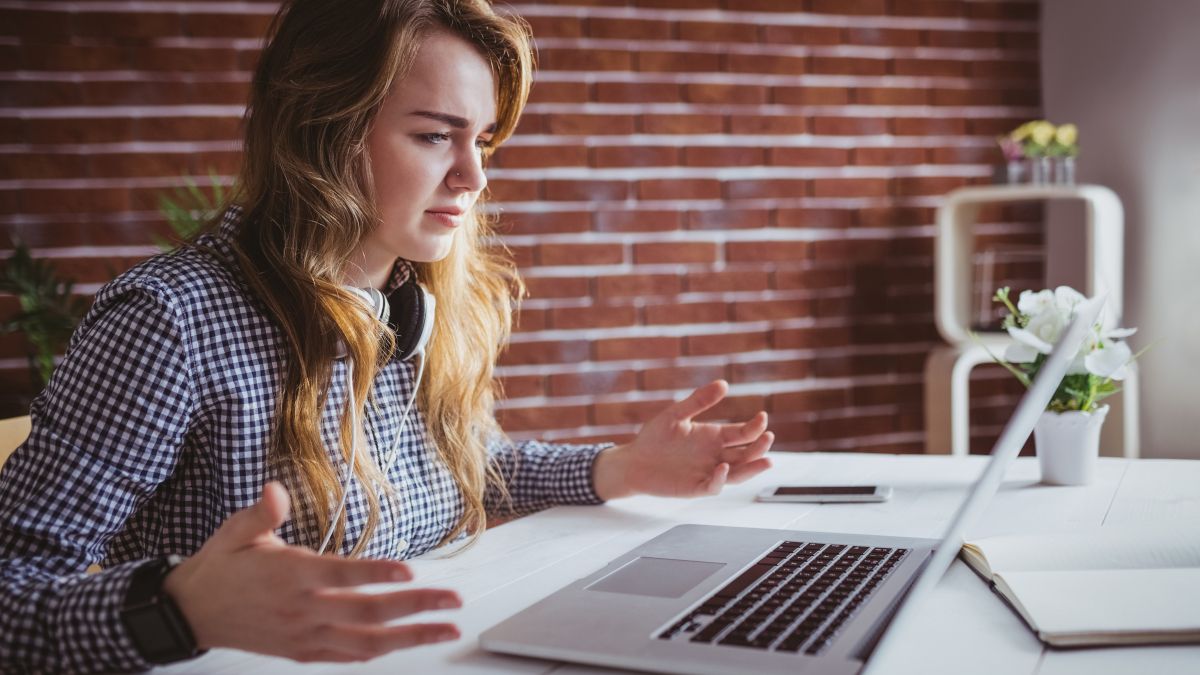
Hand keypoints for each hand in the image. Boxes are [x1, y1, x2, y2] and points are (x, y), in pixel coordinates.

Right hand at [162, 482, 461, 662]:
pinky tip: (407, 645)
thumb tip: (273, 490)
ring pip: (367, 641)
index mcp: (290, 575)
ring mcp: (305, 636)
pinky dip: (379, 652)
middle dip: (416, 607)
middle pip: (367, 611)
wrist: (190, 613)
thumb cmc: (220, 567)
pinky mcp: (302, 652)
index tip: (410, 571)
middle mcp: (303, 610)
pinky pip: (348, 657)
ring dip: (411, 637)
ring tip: (447, 628)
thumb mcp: (234, 532)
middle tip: (453, 600)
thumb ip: (260, 513)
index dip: (377, 574)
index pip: (341, 576)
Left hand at [592, 380, 773, 499]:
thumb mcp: (676, 414)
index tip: (762, 417)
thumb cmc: (654, 438)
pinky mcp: (695, 487)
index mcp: (714, 437)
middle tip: (768, 437)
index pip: (743, 433)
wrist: (633, 461)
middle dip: (759, 446)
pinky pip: (713, 486)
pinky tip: (722, 468)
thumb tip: (723, 384)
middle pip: (746, 453)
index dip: (755, 426)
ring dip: (752, 468)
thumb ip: (698, 401)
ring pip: (737, 473)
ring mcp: (708, 472)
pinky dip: (720, 479)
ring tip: (767, 461)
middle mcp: (716, 455)